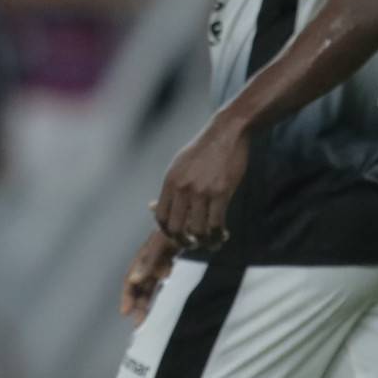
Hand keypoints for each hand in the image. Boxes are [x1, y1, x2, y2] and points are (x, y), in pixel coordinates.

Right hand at [119, 226, 177, 324]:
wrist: (201, 212)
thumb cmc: (183, 224)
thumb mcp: (164, 240)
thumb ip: (150, 259)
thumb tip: (133, 279)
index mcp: (148, 249)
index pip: (133, 274)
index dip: (128, 292)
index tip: (126, 310)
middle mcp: (154, 254)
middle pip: (142, 281)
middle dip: (138, 301)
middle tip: (137, 322)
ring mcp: (165, 257)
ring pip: (153, 282)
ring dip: (147, 299)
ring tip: (144, 318)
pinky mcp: (176, 259)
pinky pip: (165, 277)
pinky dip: (161, 290)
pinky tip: (161, 302)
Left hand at [151, 115, 248, 253]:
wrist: (226, 132)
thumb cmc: (204, 150)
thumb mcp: (179, 165)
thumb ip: (168, 189)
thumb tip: (151, 208)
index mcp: (170, 181)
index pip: (160, 216)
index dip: (167, 232)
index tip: (178, 235)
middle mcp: (182, 188)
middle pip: (176, 228)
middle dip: (185, 242)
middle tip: (194, 244)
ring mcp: (201, 191)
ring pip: (198, 230)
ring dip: (205, 242)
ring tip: (212, 242)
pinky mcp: (220, 192)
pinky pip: (216, 224)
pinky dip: (219, 235)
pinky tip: (223, 235)